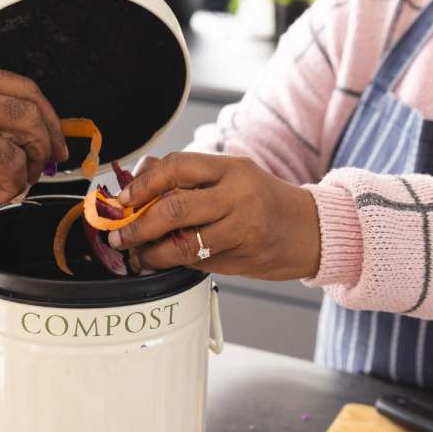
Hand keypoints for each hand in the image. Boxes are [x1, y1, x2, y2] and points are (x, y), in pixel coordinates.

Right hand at [0, 52, 67, 214]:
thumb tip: (6, 134)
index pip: (9, 82)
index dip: (37, 109)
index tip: (47, 131)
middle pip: (28, 98)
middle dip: (50, 131)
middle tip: (53, 157)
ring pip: (28, 125)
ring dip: (35, 157)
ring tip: (23, 178)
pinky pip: (12, 161)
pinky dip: (14, 182)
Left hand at [107, 153, 321, 279]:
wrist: (313, 230)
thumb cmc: (265, 201)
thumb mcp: (232, 177)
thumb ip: (189, 179)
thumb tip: (137, 182)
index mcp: (231, 168)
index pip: (177, 167)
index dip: (142, 184)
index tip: (121, 200)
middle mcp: (238, 195)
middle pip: (174, 208)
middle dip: (138, 226)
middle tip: (119, 237)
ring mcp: (243, 229)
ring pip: (184, 244)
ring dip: (152, 254)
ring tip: (138, 257)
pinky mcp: (245, 257)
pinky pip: (200, 263)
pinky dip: (177, 264)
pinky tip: (167, 262)